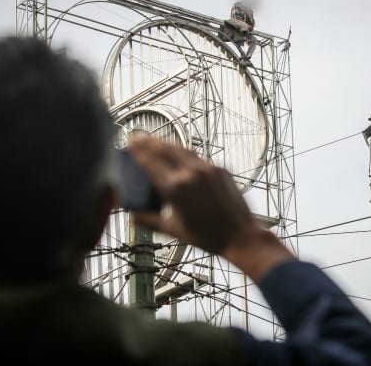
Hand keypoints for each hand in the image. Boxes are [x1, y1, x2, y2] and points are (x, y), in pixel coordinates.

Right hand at [128, 137, 292, 280]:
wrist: (240, 235)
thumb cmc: (207, 236)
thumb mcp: (174, 230)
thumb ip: (150, 221)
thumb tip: (132, 216)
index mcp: (175, 189)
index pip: (151, 163)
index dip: (139, 151)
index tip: (130, 142)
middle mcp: (191, 174)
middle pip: (165, 150)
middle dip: (150, 141)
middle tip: (139, 135)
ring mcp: (208, 169)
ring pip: (183, 149)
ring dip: (168, 144)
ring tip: (157, 141)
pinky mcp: (221, 169)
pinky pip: (199, 157)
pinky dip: (187, 154)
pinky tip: (181, 155)